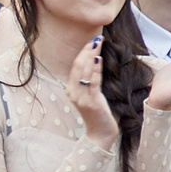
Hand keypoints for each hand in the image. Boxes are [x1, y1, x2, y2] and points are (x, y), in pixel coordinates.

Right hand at [65, 34, 118, 149]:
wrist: (100, 133)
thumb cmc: (97, 113)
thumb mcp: (89, 95)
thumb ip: (87, 82)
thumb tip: (93, 63)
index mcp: (70, 90)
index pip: (75, 65)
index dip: (83, 51)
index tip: (92, 40)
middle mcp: (72, 92)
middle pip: (78, 65)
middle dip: (87, 50)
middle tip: (96, 37)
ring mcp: (81, 98)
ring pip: (84, 71)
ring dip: (92, 55)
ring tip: (98, 43)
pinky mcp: (92, 102)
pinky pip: (93, 82)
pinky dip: (95, 69)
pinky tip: (98, 59)